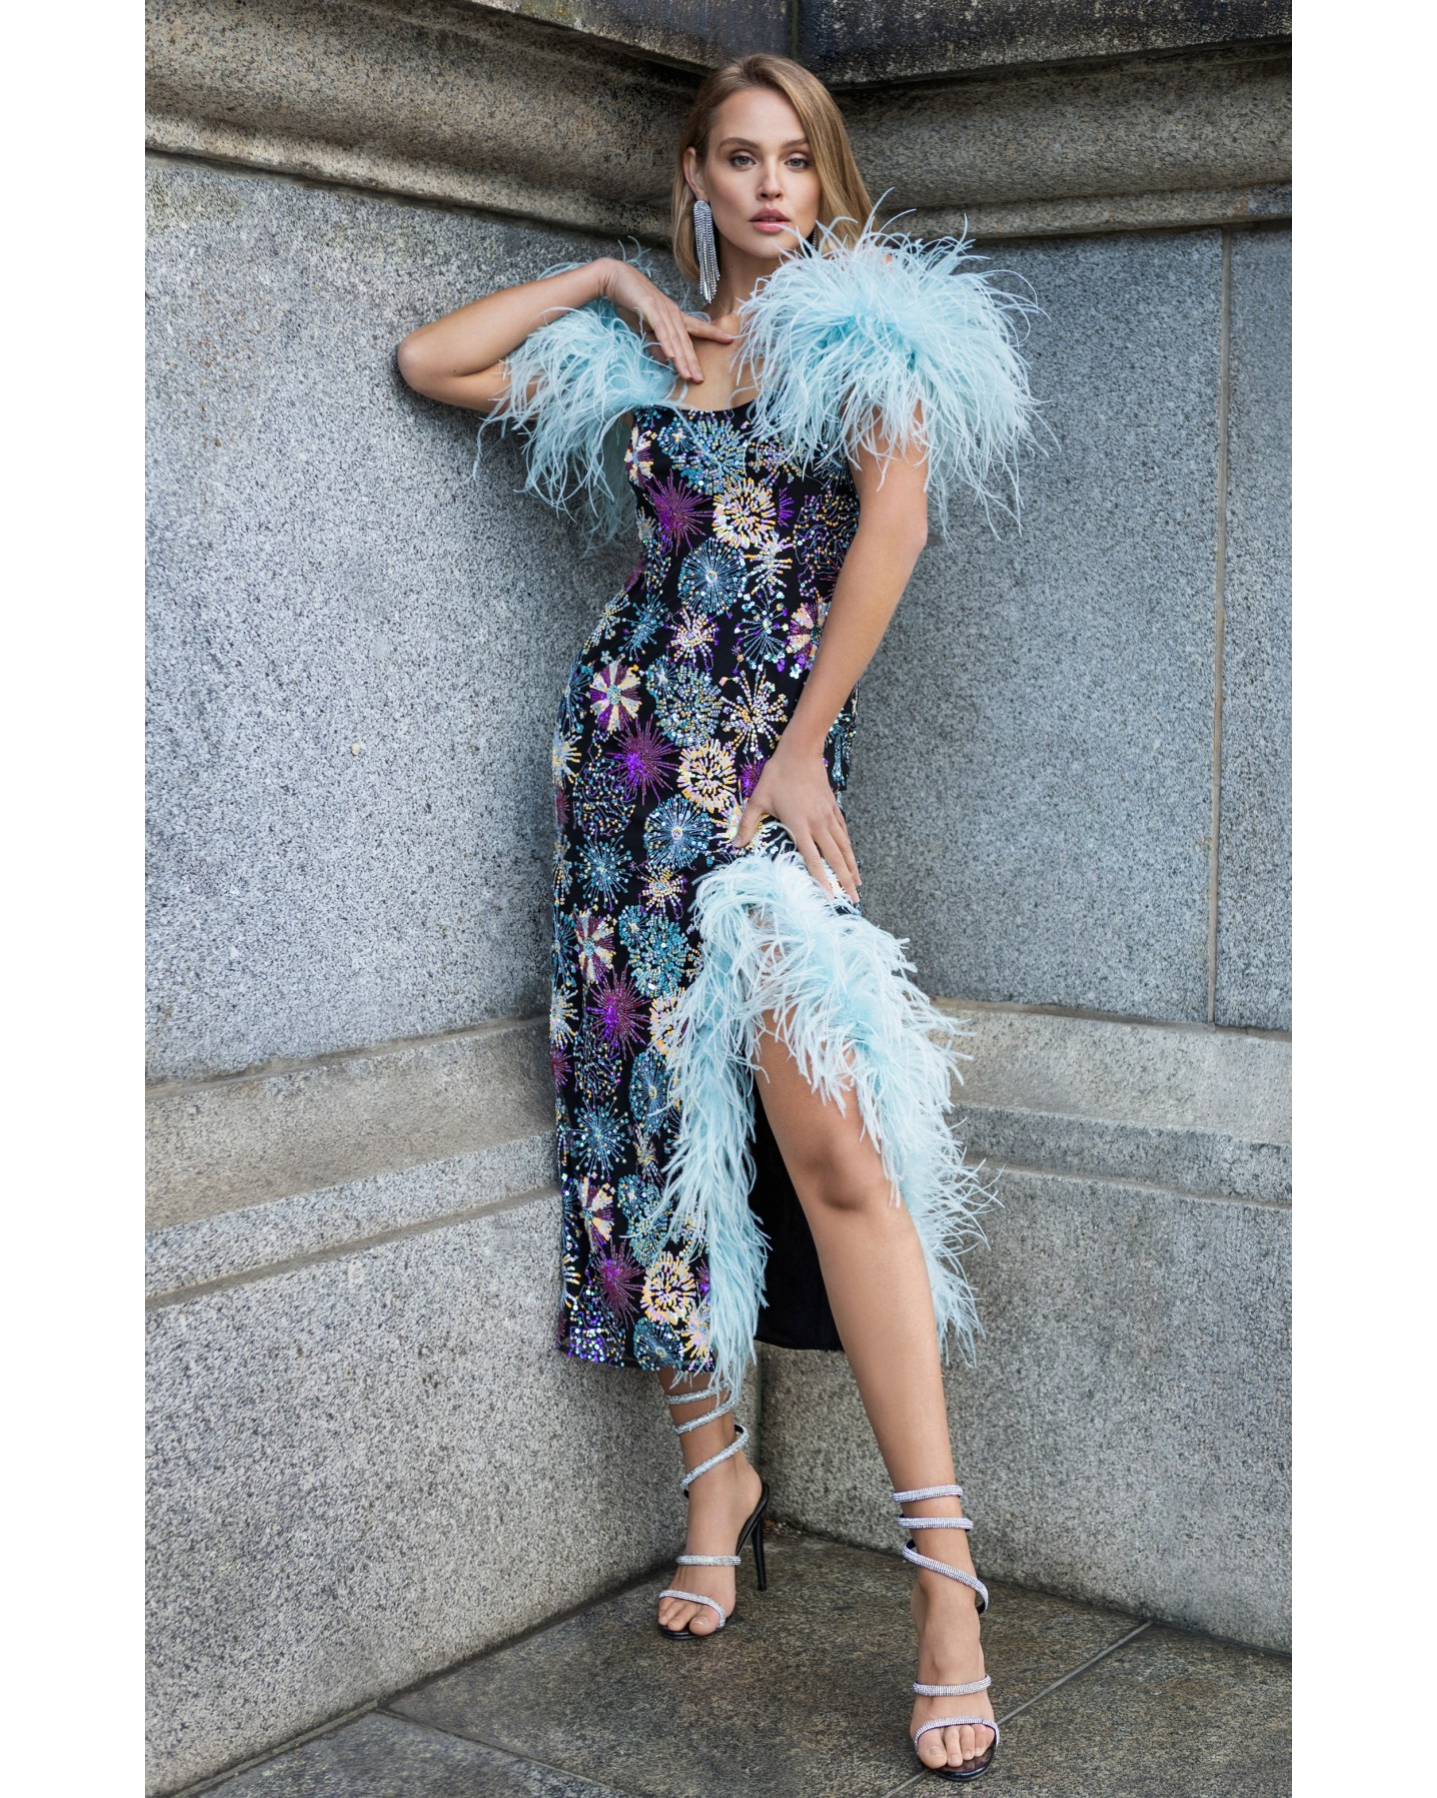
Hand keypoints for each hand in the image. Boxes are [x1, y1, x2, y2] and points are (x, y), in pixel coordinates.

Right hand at [596, 260, 735, 386]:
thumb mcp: (644, 327)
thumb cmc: (630, 302)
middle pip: (686, 341)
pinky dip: (666, 343)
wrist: (614, 278)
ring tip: (688, 376)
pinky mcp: (649, 308)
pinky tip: (671, 357)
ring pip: (675, 339)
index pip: (697, 327)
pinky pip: (660, 329)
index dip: (713, 333)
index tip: (730, 340)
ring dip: (681, 359)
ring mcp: (662, 310)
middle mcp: (672, 313)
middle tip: (700, 380)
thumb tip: (666, 361)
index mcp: (673, 316)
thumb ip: (655, 344)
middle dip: (693, 362)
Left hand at [733, 738, 860, 902]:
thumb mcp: (758, 800)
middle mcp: (818, 823)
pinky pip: (843, 832)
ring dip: (852, 866)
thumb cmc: (778, 775)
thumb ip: (747, 824)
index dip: (821, 879)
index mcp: (799, 824)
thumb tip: (734, 845)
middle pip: (835, 857)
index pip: (812, 858)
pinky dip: (849, 847)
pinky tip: (851, 857)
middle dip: (845, 880)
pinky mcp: (833, 807)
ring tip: (858, 884)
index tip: (829, 896)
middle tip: (853, 899)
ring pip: (844, 846)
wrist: (800, 751)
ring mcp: (828, 815)